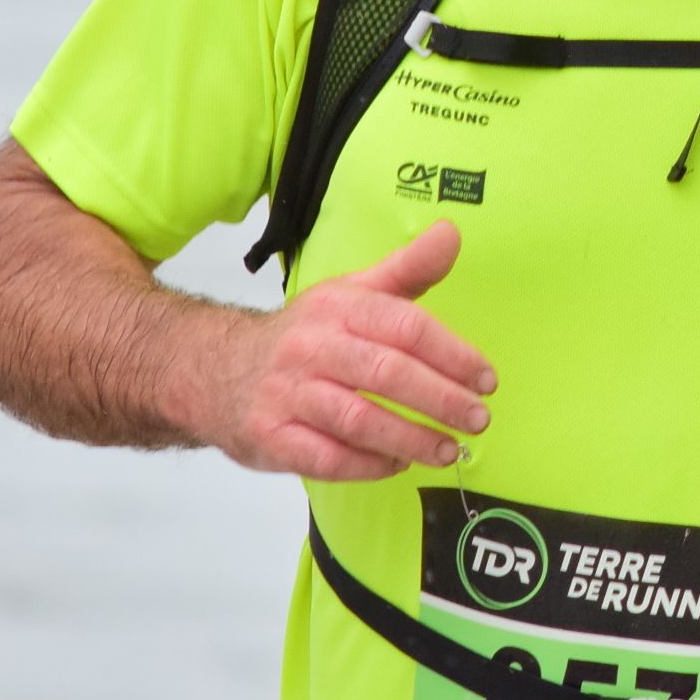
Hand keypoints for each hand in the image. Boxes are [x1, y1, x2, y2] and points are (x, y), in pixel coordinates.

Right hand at [198, 221, 495, 481]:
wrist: (213, 369)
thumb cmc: (303, 335)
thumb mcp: (351, 293)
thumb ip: (406, 271)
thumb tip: (451, 234)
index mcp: (338, 307)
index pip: (405, 326)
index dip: (453, 354)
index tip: (486, 379)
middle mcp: (312, 347)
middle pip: (386, 373)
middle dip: (440, 399)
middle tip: (477, 418)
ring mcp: (288, 394)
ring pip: (358, 419)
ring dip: (411, 439)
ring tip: (448, 450)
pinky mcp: (271, 436)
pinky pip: (326, 458)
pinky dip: (368, 466)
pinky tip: (397, 465)